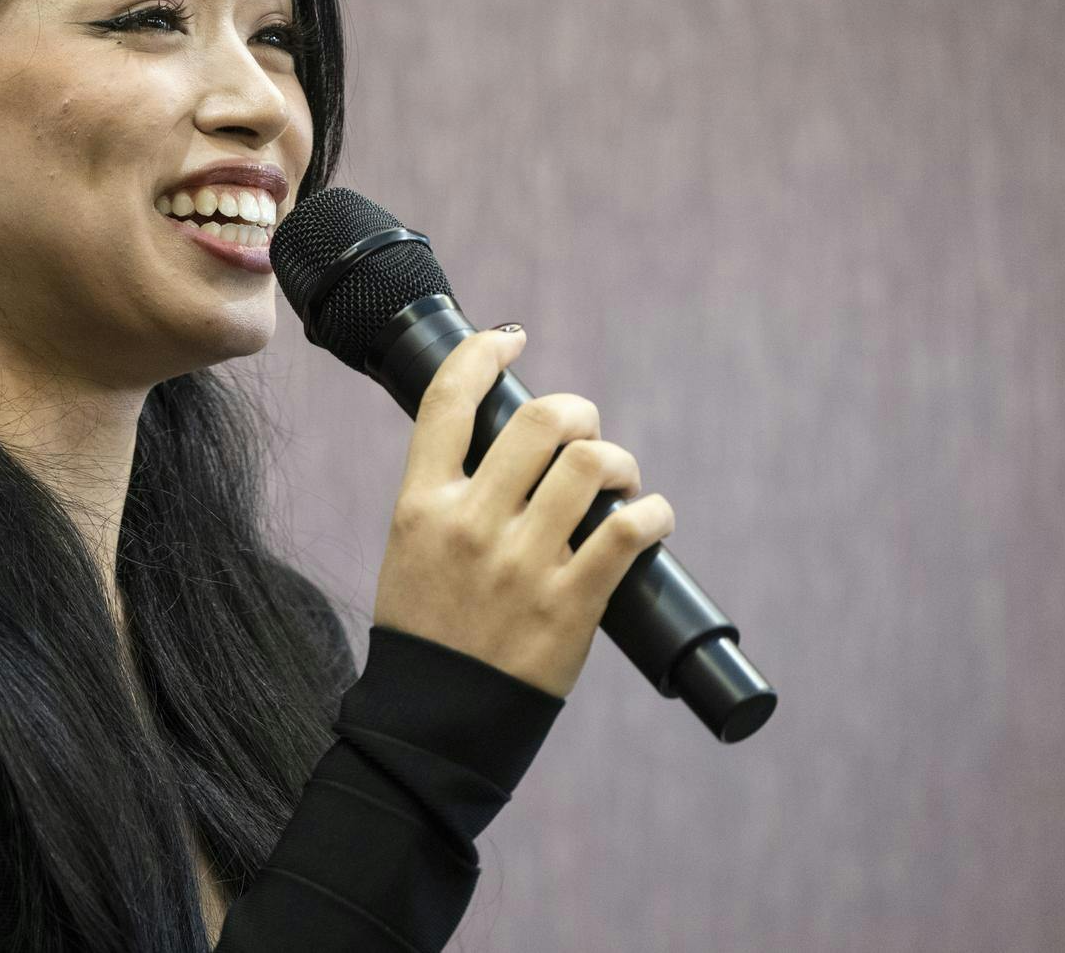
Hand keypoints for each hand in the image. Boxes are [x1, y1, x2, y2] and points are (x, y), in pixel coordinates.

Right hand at [370, 326, 675, 699]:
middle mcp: (471, 524)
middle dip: (576, 413)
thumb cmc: (427, 632)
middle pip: (540, 420)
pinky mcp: (571, 606)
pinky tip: (650, 518)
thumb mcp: (411, 549)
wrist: (434, 723)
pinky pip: (630, 532)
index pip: (448, 400)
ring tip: (620, 482)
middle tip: (584, 432)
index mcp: (421, 505)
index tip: (511, 340)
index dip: (484, 353)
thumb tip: (506, 443)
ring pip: (593, 465)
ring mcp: (522, 565)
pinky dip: (653, 514)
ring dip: (619, 462)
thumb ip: (448, 496)